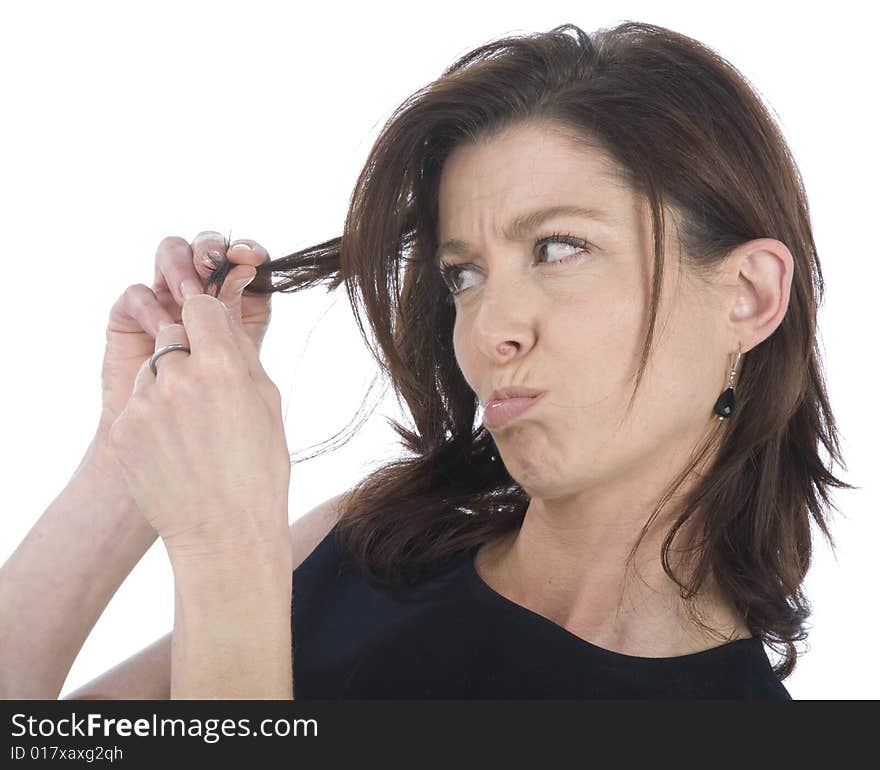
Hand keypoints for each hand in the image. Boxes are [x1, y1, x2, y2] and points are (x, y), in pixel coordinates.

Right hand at [98, 232, 271, 439]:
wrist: (179, 455)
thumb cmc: (221, 419)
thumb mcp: (242, 366)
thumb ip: (243, 318)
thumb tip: (247, 270)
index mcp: (240, 303)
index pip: (244, 261)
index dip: (248, 252)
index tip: (251, 259)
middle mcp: (203, 297)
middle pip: (205, 248)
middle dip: (210, 249)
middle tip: (215, 265)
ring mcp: (167, 303)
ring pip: (170, 256)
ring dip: (180, 267)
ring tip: (189, 295)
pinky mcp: (131, 320)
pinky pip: (136, 295)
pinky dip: (150, 305)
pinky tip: (163, 327)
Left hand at [106, 291, 290, 558]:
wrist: (224, 533)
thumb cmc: (258, 470)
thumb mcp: (267, 403)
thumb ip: (242, 352)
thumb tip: (221, 316)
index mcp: (221, 367)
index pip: (199, 306)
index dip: (207, 317)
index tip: (211, 333)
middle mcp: (177, 378)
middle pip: (171, 333)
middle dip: (188, 351)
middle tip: (207, 391)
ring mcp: (142, 405)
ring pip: (152, 369)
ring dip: (168, 384)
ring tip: (191, 428)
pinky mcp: (119, 430)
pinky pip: (135, 404)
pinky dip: (151, 416)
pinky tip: (174, 447)